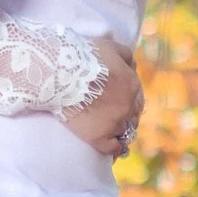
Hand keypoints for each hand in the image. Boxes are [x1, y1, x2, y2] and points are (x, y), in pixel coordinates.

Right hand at [63, 37, 141, 156]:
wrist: (60, 71)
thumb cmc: (82, 55)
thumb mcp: (109, 47)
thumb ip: (125, 56)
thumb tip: (132, 66)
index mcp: (132, 85)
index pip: (137, 97)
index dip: (128, 100)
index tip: (119, 102)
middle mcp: (127, 106)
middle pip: (133, 115)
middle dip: (126, 115)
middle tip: (113, 117)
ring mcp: (114, 123)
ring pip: (125, 132)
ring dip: (120, 131)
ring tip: (111, 133)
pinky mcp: (99, 136)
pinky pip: (113, 149)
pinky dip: (115, 150)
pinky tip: (112, 149)